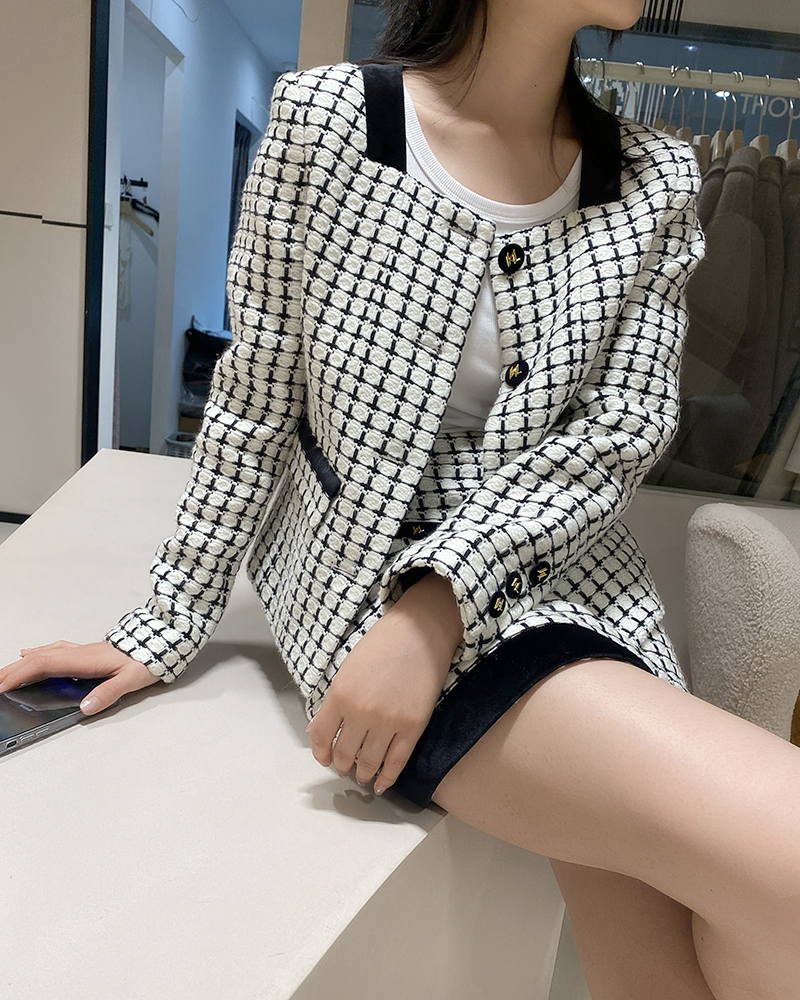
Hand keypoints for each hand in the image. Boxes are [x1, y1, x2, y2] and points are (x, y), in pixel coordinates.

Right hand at [0, 641, 159, 715]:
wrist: (159, 640)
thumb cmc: (147, 659)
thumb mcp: (132, 679)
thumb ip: (109, 693)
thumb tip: (87, 707)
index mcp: (84, 659)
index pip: (43, 666)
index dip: (19, 675)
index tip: (1, 686)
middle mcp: (78, 652)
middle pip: (36, 660)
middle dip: (11, 671)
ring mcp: (80, 650)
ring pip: (43, 655)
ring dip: (20, 664)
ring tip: (3, 675)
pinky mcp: (86, 651)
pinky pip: (54, 650)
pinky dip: (37, 654)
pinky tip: (30, 654)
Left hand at [307, 573, 462, 794]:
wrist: (420, 632)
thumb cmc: (382, 644)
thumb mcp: (347, 668)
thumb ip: (334, 701)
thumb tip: (319, 729)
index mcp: (339, 694)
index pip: (320, 736)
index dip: (320, 753)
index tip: (324, 759)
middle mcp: (360, 712)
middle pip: (344, 754)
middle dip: (342, 765)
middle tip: (344, 768)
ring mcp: (387, 722)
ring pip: (369, 763)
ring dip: (362, 774)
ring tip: (362, 776)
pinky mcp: (413, 726)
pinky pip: (397, 761)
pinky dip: (388, 778)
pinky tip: (381, 784)